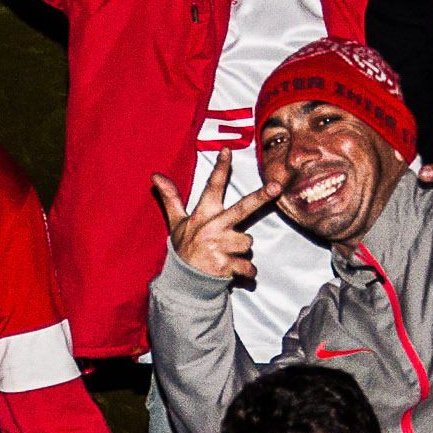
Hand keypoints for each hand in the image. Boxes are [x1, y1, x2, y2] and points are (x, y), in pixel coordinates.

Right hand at [152, 150, 280, 283]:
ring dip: (242, 249)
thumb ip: (171, 198)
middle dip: (261, 197)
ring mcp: (220, 247)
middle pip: (242, 208)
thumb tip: (155, 174)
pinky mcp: (227, 265)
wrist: (184, 282)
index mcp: (203, 215)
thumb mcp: (177, 222)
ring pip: (249, 241)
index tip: (228, 150)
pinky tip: (234, 271)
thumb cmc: (185, 248)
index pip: (212, 187)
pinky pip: (249, 266)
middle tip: (277, 186)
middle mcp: (213, 228)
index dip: (220, 168)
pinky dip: (247, 271)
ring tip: (226, 253)